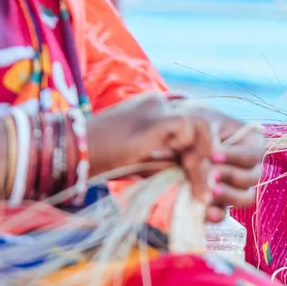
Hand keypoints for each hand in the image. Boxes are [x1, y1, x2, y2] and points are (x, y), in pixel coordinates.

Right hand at [87, 93, 214, 205]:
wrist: (73, 151)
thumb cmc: (98, 158)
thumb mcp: (138, 158)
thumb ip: (163, 159)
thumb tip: (187, 177)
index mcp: (152, 106)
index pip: (191, 116)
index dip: (204, 142)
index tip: (210, 168)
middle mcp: (159, 101)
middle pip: (201, 119)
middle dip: (211, 151)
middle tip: (213, 181)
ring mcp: (158, 107)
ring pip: (202, 125)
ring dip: (207, 157)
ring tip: (207, 184)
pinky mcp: (157, 119)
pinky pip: (193, 131)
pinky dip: (199, 156)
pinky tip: (198, 177)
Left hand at [176, 101, 263, 210]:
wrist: (166, 137)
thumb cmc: (190, 124)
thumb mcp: (198, 128)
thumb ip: (206, 148)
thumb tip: (211, 178)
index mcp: (250, 142)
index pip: (253, 155)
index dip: (236, 158)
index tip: (214, 156)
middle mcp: (247, 166)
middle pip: (252, 178)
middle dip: (230, 176)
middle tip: (209, 174)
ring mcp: (234, 186)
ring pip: (245, 198)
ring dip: (227, 195)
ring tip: (208, 192)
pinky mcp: (218, 202)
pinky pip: (224, 214)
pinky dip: (215, 213)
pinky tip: (205, 211)